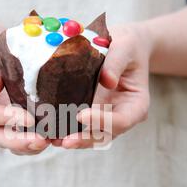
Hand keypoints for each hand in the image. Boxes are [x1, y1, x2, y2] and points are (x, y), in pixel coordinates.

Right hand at [0, 20, 49, 154]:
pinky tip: (58, 135)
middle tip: (42, 140)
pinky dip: (40, 137)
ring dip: (31, 145)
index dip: (4, 118)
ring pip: (12, 141)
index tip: (28, 119)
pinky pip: (26, 134)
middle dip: (19, 142)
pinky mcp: (15, 119)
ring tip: (53, 140)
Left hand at [59, 23, 151, 148]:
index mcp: (136, 105)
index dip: (103, 121)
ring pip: (90, 136)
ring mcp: (105, 118)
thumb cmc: (127, 46)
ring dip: (72, 139)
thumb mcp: (125, 47)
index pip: (121, 120)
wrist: (123, 46)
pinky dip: (65, 130)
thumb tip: (107, 80)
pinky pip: (79, 126)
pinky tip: (50, 131)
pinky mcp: (90, 114)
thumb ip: (116, 62)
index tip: (83, 115)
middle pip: (104, 135)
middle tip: (65, 141)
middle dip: (84, 139)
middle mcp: (121, 117)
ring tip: (53, 140)